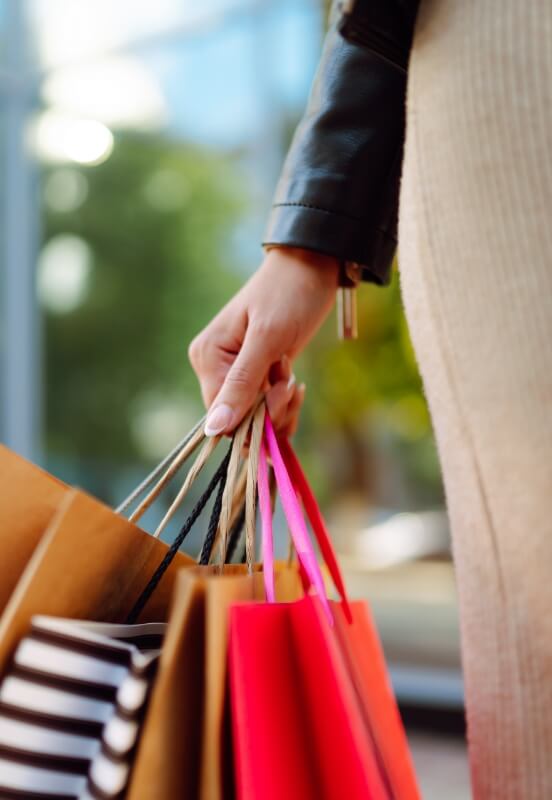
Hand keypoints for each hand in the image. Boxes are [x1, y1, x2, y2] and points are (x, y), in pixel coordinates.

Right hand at [188, 246, 338, 435]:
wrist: (312, 266)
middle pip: (239, 419)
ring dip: (282, 406)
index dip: (254, 416)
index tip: (283, 392)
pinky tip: (295, 386)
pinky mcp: (256, 375)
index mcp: (207, 357)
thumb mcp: (268, 338)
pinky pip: (265, 408)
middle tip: (291, 382)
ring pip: (255, 418)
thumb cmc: (289, 294)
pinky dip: (284, 404)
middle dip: (271, 410)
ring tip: (294, 379)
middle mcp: (214, 368)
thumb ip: (241, 384)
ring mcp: (235, 373)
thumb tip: (213, 428)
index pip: (221, 414)